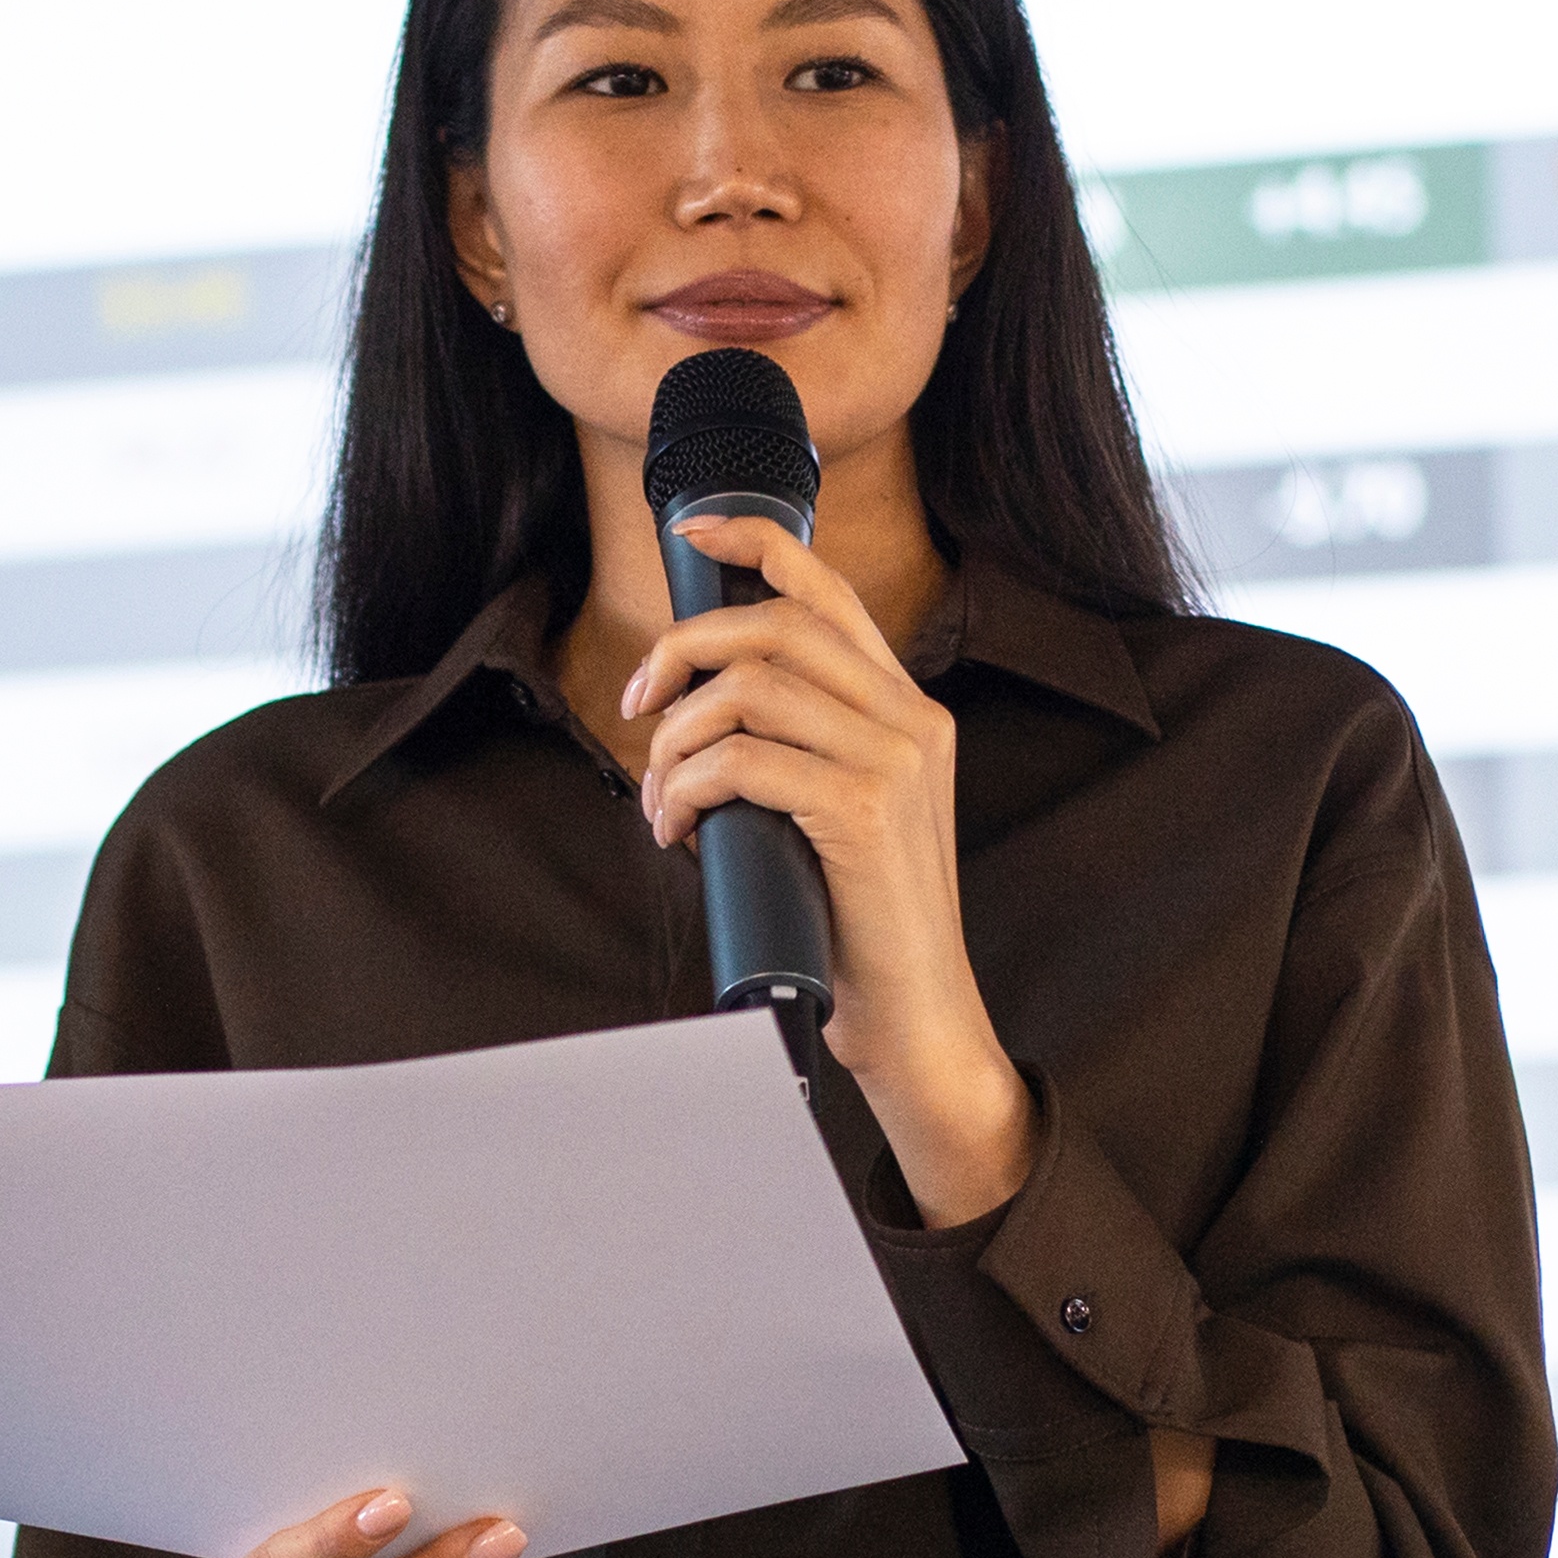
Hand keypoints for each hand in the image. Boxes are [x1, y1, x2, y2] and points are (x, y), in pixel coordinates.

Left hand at [624, 513, 1033, 1220]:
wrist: (918, 1021)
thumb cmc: (860, 929)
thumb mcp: (836, 819)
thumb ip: (800, 755)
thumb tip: (698, 717)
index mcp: (910, 712)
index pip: (830, 592)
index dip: (757, 543)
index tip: (693, 536)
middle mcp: (913, 721)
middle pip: (775, 626)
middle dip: (683, 650)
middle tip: (639, 708)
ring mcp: (896, 763)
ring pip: (750, 687)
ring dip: (676, 736)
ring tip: (660, 794)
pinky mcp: (863, 811)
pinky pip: (744, 760)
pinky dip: (687, 786)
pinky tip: (676, 827)